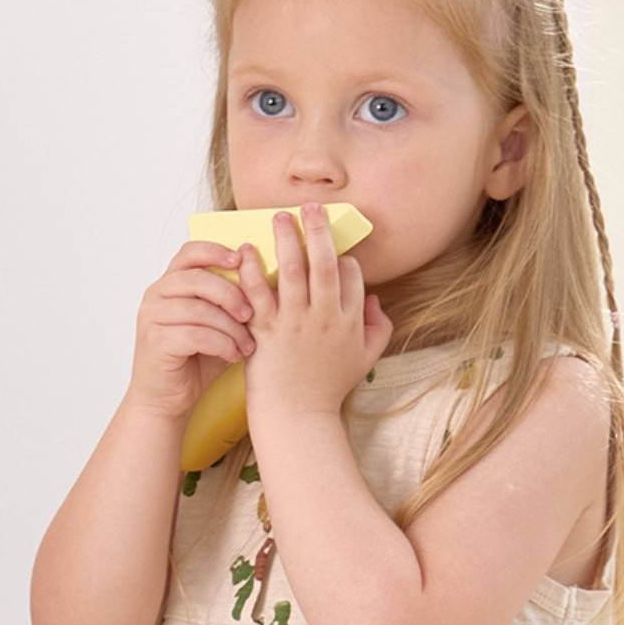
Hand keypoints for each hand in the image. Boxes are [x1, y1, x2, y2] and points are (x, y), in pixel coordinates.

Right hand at [122, 240, 255, 418]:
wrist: (166, 400)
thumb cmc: (193, 361)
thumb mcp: (215, 323)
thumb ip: (227, 300)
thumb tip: (260, 275)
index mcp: (169, 285)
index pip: (189, 252)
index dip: (216, 251)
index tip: (241, 260)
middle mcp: (155, 296)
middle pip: (198, 278)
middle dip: (231, 295)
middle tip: (251, 315)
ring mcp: (152, 318)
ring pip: (200, 309)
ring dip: (231, 328)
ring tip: (246, 344)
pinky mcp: (156, 342)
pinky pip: (197, 334)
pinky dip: (222, 344)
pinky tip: (233, 355)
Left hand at [239, 204, 393, 434]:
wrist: (296, 418)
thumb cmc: (327, 390)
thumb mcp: (364, 360)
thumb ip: (378, 328)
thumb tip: (376, 300)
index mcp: (348, 320)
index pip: (350, 275)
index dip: (342, 258)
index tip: (332, 248)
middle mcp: (324, 317)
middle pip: (325, 263)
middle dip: (319, 230)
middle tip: (310, 205)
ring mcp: (294, 324)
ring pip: (293, 272)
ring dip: (286, 240)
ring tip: (278, 217)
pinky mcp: (265, 333)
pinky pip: (258, 295)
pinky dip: (252, 271)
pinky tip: (245, 252)